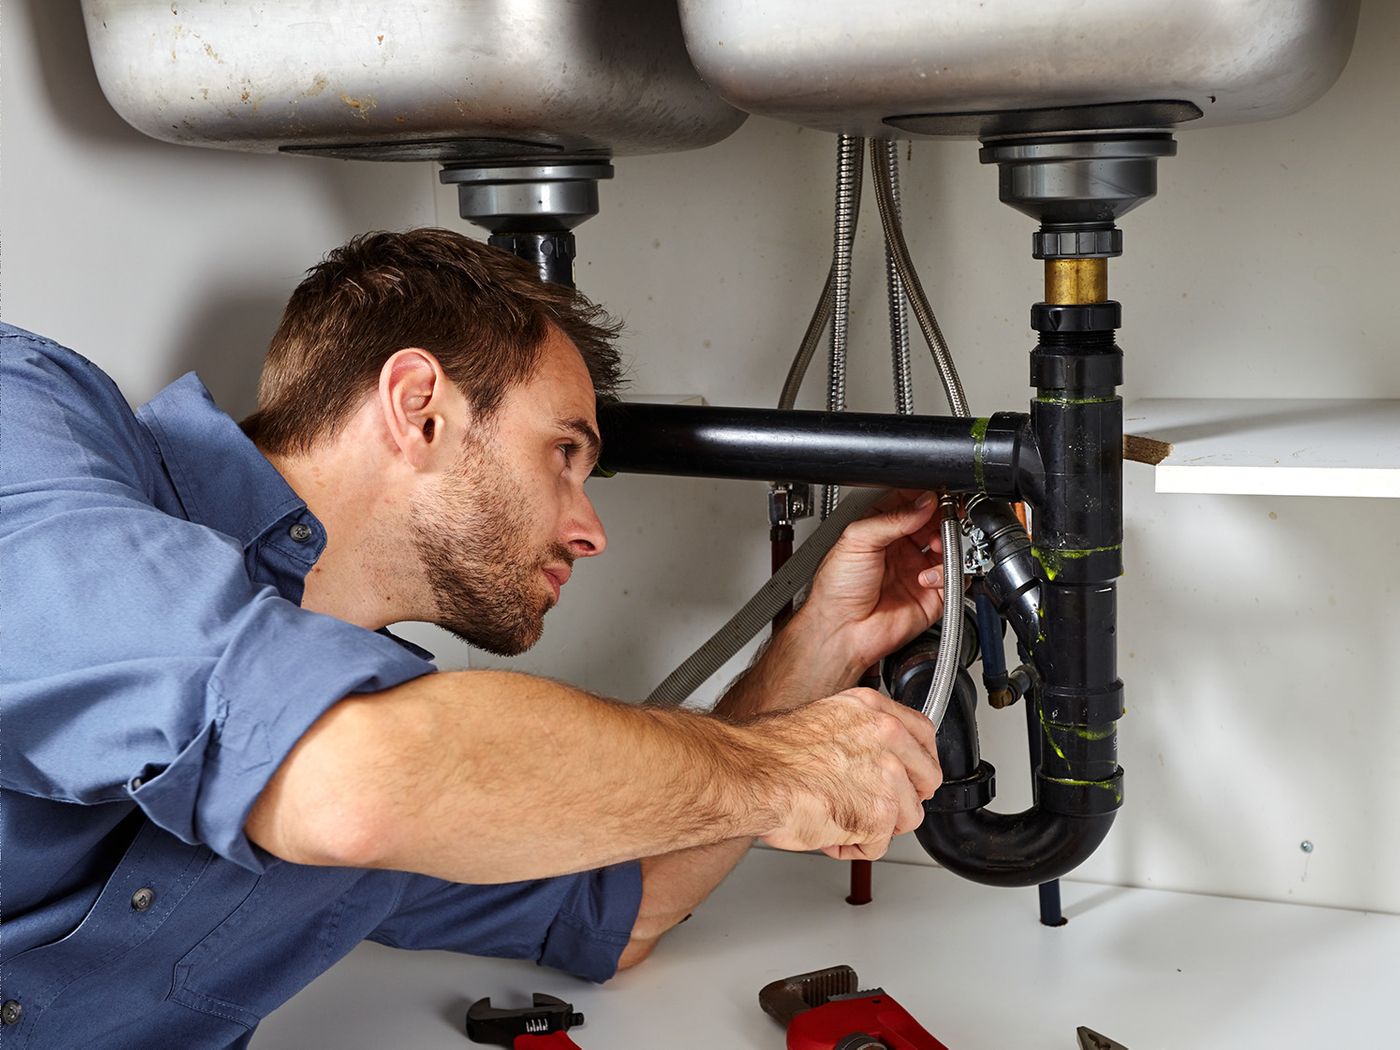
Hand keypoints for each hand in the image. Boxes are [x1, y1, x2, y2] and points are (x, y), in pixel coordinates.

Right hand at [757, 688, 941, 860]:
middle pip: (926, 779)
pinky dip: (853, 848)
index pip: (925, 735)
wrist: (749, 776)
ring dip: (876, 827)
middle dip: (903, 799)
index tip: (911, 776)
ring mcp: (886, 775)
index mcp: (873, 709)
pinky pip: (878, 846)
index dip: (918, 763)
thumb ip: (858, 733)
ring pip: (907, 817)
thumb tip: (869, 754)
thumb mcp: (823, 720)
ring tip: (840, 817)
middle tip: (873, 805)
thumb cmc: (770, 754)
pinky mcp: (878, 814)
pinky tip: (829, 832)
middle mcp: (886, 736)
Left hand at [799, 491, 948, 675]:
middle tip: (947, 515)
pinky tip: (926, 577)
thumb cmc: (837, 590)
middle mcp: (902, 548)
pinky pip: (954, 578)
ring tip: (936, 545)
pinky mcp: (932, 595)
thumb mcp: (857, 540)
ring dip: (947, 543)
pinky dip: (946, 573)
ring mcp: (917, 570)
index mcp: (881, 530)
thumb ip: (893, 518)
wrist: (841, 631)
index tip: (937, 492)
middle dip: (944, 517)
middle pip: (935, 522)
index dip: (925, 495)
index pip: (910, 503)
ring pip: (949, 547)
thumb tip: (924, 502)